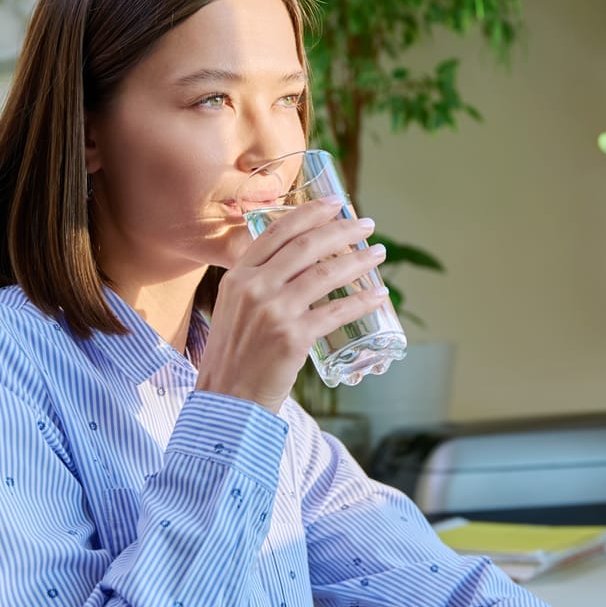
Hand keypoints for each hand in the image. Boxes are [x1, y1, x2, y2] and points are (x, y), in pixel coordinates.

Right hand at [195, 197, 388, 412]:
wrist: (227, 403)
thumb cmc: (234, 359)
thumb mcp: (235, 310)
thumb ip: (257, 286)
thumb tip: (296, 267)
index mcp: (237, 277)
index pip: (277, 232)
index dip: (309, 213)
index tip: (335, 203)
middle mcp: (254, 288)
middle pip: (307, 246)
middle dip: (342, 230)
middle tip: (366, 225)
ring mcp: (274, 311)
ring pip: (326, 274)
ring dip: (359, 261)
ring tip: (378, 255)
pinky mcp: (293, 338)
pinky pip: (337, 312)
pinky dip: (362, 301)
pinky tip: (378, 295)